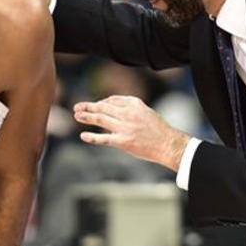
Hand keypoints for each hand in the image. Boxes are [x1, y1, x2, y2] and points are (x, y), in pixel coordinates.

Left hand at [73, 95, 189, 170]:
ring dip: (87, 117)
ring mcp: (125, 128)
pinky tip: (83, 136)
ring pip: (101, 119)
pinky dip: (92, 137)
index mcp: (135, 104)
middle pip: (103, 108)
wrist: (168, 144)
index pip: (112, 100)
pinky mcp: (123, 141)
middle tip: (77, 107)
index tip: (95, 106)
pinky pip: (104, 138)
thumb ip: (129, 107)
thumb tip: (110, 105)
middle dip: (89, 107)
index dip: (101, 103)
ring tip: (77, 115)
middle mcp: (128, 114)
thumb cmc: (158, 129)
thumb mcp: (145, 111)